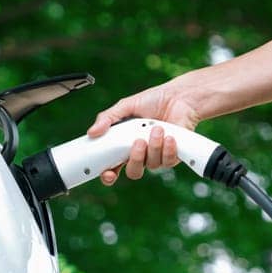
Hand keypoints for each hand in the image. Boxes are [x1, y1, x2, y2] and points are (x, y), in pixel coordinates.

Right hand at [86, 76, 205, 186]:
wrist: (179, 96)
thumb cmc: (153, 100)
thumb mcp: (126, 106)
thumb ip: (108, 118)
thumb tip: (92, 132)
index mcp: (126, 146)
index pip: (114, 168)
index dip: (109, 176)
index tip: (109, 174)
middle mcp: (142, 154)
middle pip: (133, 172)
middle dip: (135, 159)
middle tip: (138, 142)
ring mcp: (158, 156)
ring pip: (152, 165)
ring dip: (154, 147)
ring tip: (157, 129)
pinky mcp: (174, 155)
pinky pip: (168, 161)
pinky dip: (168, 149)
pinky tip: (169, 136)